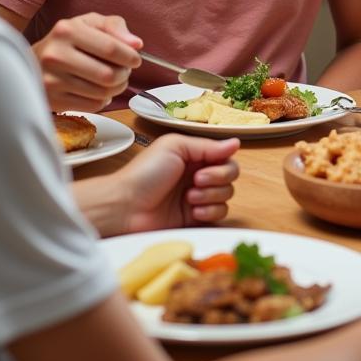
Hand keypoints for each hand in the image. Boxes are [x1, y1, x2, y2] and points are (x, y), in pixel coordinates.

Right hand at [33, 13, 142, 111]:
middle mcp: (55, 55)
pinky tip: (98, 90)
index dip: (130, 57)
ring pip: (103, 93)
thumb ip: (115, 26)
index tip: (135, 60)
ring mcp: (51, 81)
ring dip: (117, 88)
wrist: (32, 62)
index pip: (111, 48)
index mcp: (67, 31)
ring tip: (113, 80)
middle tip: (124, 71)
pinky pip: (94, 106)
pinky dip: (103, 100)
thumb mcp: (89, 23)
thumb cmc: (68, 40)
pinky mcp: (53, 101)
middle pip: (109, 75)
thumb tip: (136, 44)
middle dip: (124, 74)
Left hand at [116, 134, 239, 234]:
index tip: (205, 165)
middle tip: (196, 180)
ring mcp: (199, 197)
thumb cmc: (144, 173)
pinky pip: (219, 214)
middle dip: (218, 178)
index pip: (225, 156)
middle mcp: (199, 174)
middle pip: (231, 174)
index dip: (222, 162)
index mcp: (195, 155)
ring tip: (188, 197)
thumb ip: (207, 146)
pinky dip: (210, 211)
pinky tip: (193, 211)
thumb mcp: (174, 147)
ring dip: (211, 195)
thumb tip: (235, 142)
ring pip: (227, 194)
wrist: (125, 207)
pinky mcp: (196, 217)